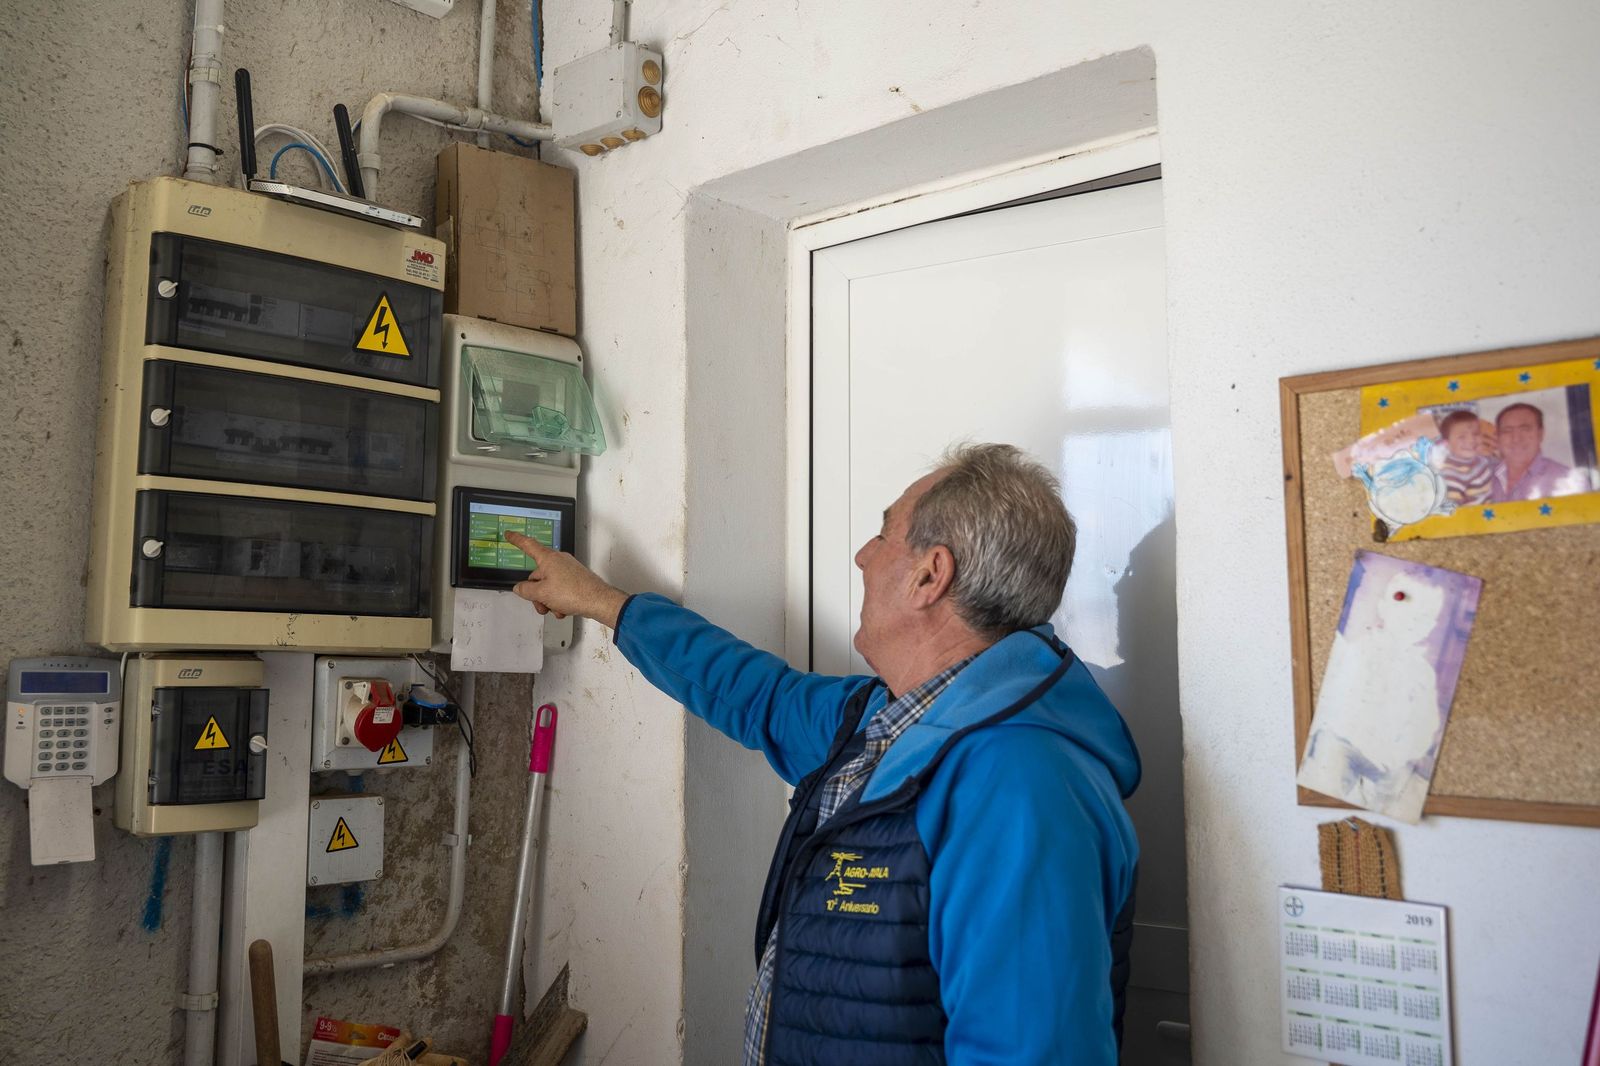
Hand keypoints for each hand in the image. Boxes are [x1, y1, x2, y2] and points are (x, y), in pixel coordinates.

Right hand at [503, 531, 628, 628]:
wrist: (598, 601)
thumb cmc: (574, 593)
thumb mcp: (542, 593)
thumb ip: (526, 590)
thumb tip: (520, 588)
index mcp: (548, 558)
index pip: (528, 545)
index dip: (516, 540)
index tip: (509, 534)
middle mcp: (559, 561)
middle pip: (537, 575)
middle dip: (536, 593)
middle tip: (542, 605)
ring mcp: (568, 570)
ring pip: (549, 585)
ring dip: (548, 600)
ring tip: (556, 609)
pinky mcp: (576, 579)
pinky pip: (560, 589)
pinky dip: (559, 601)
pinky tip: (563, 610)